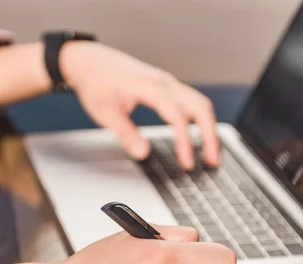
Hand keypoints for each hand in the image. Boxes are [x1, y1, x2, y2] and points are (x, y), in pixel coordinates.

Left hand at [0, 42, 218, 170]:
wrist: (89, 61)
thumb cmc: (96, 83)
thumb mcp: (105, 113)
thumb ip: (125, 134)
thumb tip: (143, 153)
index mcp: (150, 87)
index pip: (177, 116)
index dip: (185, 141)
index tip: (187, 163)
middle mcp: (165, 82)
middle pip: (200, 107)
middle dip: (210, 136)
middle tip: (212, 162)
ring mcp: (168, 83)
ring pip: (200, 103)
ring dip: (209, 129)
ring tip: (211, 155)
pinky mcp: (167, 87)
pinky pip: (193, 102)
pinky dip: (201, 120)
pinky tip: (200, 136)